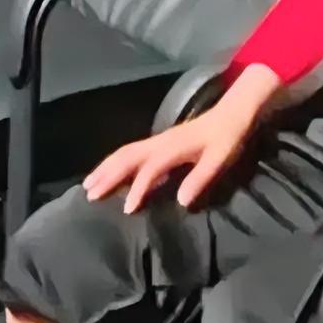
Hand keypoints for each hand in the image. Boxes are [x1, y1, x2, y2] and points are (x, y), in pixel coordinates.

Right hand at [83, 87, 264, 213]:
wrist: (233, 113)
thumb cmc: (229, 137)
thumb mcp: (220, 159)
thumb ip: (201, 178)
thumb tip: (181, 202)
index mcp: (173, 148)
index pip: (149, 169)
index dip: (137, 189)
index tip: (127, 209)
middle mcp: (160, 142)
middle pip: (126, 157)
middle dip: (107, 175)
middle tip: (89, 195)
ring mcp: (158, 140)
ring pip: (125, 152)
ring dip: (106, 167)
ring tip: (89, 184)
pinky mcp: (160, 141)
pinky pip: (130, 150)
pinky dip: (115, 161)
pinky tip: (109, 171)